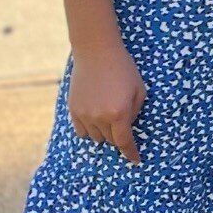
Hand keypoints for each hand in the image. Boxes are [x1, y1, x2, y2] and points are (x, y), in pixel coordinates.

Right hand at [68, 45, 146, 163]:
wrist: (97, 52)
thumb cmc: (123, 69)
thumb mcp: (139, 90)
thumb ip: (134, 113)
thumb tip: (127, 128)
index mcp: (119, 113)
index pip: (124, 143)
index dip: (131, 153)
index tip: (135, 160)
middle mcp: (100, 118)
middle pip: (110, 141)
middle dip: (118, 136)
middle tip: (121, 120)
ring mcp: (84, 114)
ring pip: (95, 137)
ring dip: (104, 132)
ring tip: (108, 115)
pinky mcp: (73, 109)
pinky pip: (81, 131)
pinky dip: (89, 129)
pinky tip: (95, 118)